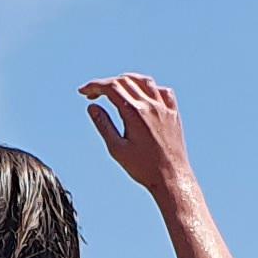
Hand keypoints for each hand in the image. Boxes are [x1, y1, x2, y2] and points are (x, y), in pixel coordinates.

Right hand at [82, 74, 187, 195]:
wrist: (171, 177)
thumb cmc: (143, 167)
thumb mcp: (117, 149)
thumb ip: (104, 125)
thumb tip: (92, 107)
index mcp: (134, 113)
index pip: (111, 87)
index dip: (95, 86)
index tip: (83, 92)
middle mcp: (150, 105)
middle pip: (125, 81)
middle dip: (106, 84)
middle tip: (94, 95)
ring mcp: (164, 107)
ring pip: (144, 81)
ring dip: (127, 80)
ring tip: (115, 87)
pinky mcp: (173, 113)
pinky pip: (163, 91)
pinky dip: (149, 88)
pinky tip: (143, 96)